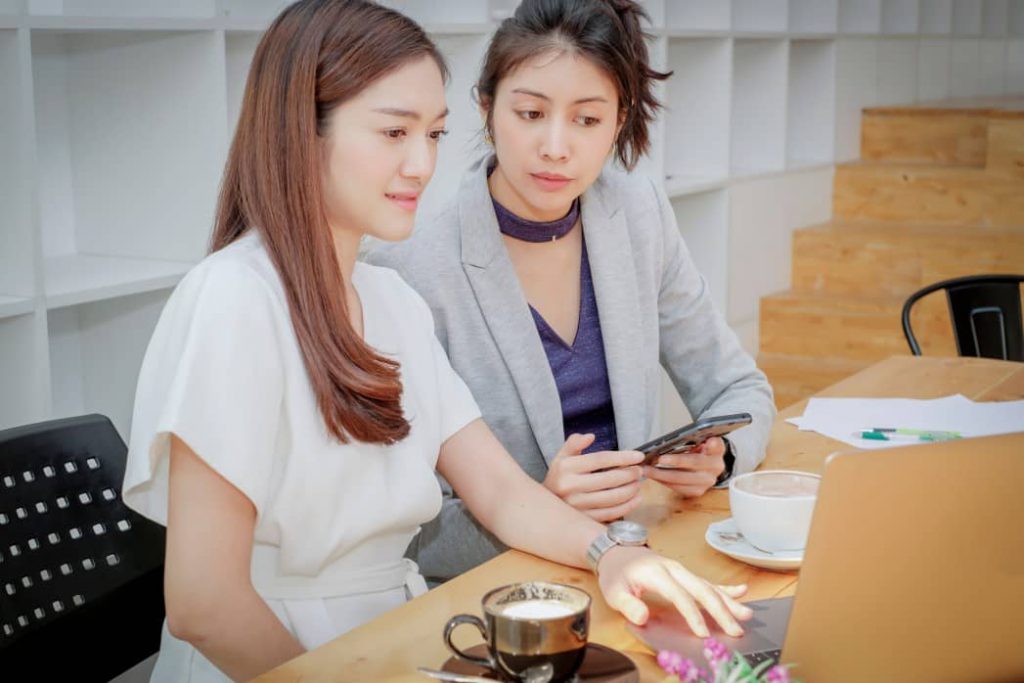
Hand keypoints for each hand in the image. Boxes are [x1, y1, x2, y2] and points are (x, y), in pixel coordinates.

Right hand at [543, 434, 644, 521]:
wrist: (544, 506)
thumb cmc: (559, 478)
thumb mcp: (561, 457)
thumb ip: (574, 444)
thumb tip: (590, 436)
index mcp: (566, 468)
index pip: (600, 459)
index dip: (622, 457)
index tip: (638, 456)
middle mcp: (570, 487)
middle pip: (609, 479)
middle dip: (629, 474)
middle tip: (639, 471)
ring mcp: (577, 506)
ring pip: (612, 498)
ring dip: (631, 490)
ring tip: (638, 483)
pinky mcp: (584, 520)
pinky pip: (611, 514)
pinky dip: (627, 506)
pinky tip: (635, 499)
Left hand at [597, 545, 752, 637]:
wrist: (616, 551)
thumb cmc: (616, 573)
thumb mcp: (614, 590)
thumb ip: (628, 604)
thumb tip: (643, 616)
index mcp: (657, 574)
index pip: (680, 596)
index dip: (692, 615)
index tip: (703, 634)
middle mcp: (674, 569)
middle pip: (701, 590)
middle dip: (720, 610)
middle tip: (736, 629)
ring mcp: (681, 570)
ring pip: (708, 585)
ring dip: (728, 601)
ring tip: (747, 614)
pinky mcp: (684, 573)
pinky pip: (707, 580)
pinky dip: (725, 587)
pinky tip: (741, 591)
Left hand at [643, 437, 725, 497]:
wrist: (706, 465)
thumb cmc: (699, 449)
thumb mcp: (700, 438)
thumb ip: (697, 436)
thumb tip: (688, 437)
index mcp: (717, 451)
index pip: (715, 446)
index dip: (711, 445)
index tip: (706, 443)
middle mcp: (716, 468)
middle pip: (694, 464)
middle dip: (675, 462)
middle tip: (657, 459)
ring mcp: (708, 482)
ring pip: (684, 480)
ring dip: (663, 475)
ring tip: (648, 470)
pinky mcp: (698, 491)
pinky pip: (680, 489)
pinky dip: (665, 482)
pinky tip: (654, 477)